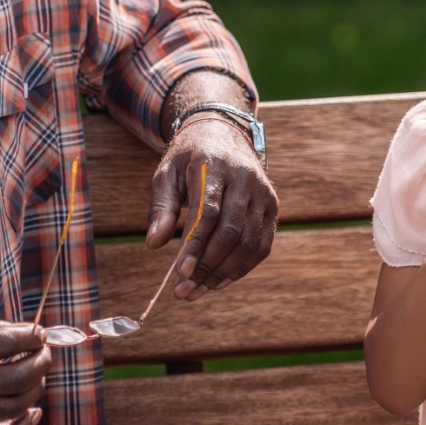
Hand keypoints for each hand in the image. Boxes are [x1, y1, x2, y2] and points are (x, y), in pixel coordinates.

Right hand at [0, 319, 51, 424]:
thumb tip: (21, 330)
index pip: (5, 341)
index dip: (31, 336)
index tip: (40, 333)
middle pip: (16, 377)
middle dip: (41, 362)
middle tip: (45, 352)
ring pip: (13, 407)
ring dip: (35, 389)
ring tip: (37, 374)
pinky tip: (31, 412)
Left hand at [146, 115, 278, 301]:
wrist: (224, 133)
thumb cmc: (188, 159)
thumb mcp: (166, 173)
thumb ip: (160, 207)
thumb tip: (154, 244)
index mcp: (215, 165)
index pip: (208, 212)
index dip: (195, 245)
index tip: (180, 273)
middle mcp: (245, 178)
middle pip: (231, 232)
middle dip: (207, 266)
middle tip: (184, 290)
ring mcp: (263, 193)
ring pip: (249, 243)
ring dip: (223, 273)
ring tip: (197, 291)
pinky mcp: (272, 206)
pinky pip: (261, 245)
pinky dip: (242, 268)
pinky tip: (219, 282)